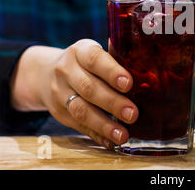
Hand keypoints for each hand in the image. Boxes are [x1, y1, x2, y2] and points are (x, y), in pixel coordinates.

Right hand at [10, 39, 137, 149]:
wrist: (45, 73)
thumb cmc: (85, 63)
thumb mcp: (95, 53)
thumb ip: (116, 62)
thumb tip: (148, 79)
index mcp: (80, 51)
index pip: (94, 59)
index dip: (111, 72)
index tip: (128, 84)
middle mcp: (66, 70)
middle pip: (88, 88)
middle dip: (112, 103)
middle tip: (133, 114)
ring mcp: (59, 92)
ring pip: (81, 110)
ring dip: (104, 125)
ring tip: (123, 135)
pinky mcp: (59, 113)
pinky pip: (78, 126)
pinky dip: (97, 135)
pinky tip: (111, 141)